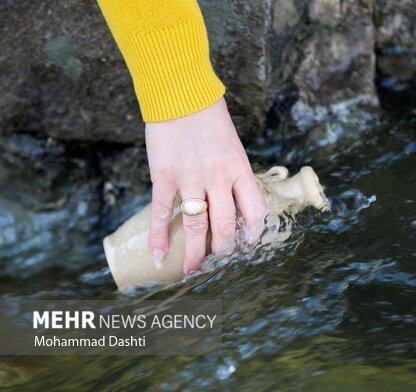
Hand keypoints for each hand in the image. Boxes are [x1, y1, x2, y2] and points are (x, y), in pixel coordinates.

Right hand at [144, 97, 266, 274]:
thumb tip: (235, 205)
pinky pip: (163, 212)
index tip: (249, 246)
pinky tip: (159, 255)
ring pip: (196, 225)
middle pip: (226, 225)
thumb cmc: (210, 120)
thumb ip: (234, 175)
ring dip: (195, 253)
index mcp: (240, 169)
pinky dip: (160, 236)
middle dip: (224, 251)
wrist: (180, 93)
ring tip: (193, 272)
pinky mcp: (164, 176)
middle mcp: (218, 177)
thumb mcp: (233, 147)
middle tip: (219, 265)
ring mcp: (190, 178)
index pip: (254, 211)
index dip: (254, 234)